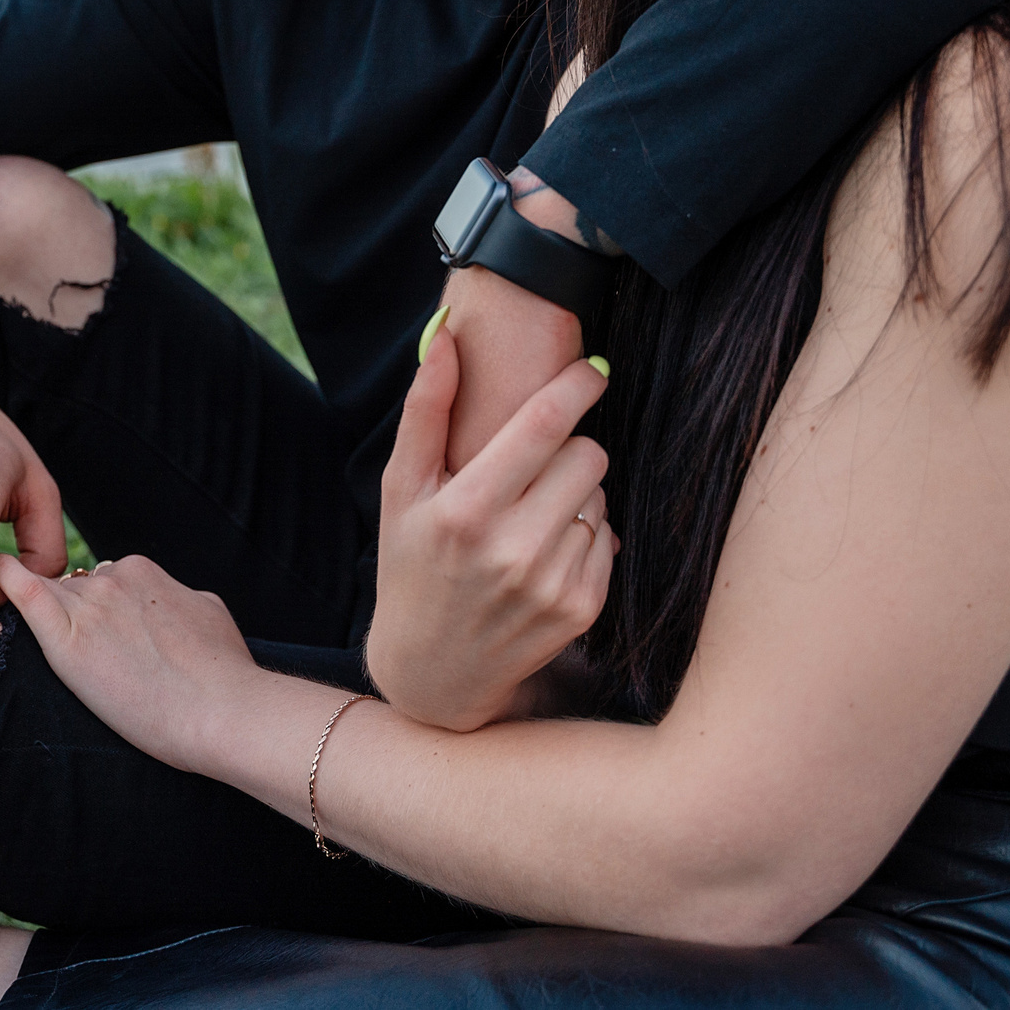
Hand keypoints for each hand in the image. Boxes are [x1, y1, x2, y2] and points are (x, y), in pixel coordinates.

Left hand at [0, 552, 258, 774]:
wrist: (220, 709)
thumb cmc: (224, 673)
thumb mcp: (209, 614)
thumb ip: (181, 601)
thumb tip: (176, 603)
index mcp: (144, 572)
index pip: (101, 582)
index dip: (98, 613)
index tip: (104, 643)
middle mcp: (113, 578)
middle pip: (72, 590)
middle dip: (75, 619)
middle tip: (92, 664)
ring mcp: (88, 605)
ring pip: (50, 600)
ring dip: (51, 624)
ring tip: (62, 663)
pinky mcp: (66, 639)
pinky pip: (24, 597)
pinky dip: (5, 584)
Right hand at [367, 325, 615, 731]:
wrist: (431, 672)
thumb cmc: (411, 565)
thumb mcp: (402, 488)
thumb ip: (425, 410)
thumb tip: (446, 337)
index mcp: (466, 510)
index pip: (545, 425)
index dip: (578, 385)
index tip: (595, 367)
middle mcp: (512, 549)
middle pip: (587, 456)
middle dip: (569, 447)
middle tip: (533, 466)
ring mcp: (551, 584)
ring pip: (600, 495)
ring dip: (574, 494)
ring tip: (529, 517)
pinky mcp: (581, 611)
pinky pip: (607, 537)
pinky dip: (584, 534)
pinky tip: (544, 552)